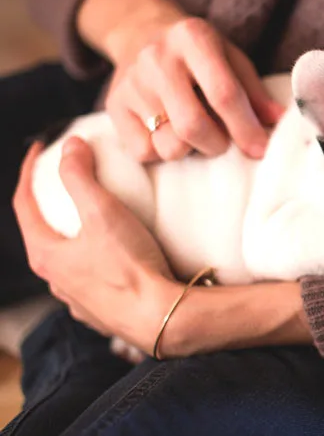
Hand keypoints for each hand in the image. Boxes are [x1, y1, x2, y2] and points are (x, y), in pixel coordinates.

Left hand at [12, 138, 181, 352]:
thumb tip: (70, 146)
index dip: (29, 172)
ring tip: (94, 220)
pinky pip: (92, 280)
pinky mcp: (103, 312)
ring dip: (74, 237)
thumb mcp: (103, 212)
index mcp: (46, 255)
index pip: (24, 205)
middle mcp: (56, 281)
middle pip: (43, 233)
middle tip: (66, 183)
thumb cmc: (129, 266)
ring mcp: (78, 300)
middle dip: (51, 205)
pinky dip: (96, 260)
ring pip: (68, 260)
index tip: (40, 150)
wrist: (161, 316)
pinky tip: (115, 257)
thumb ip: (81, 176)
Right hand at [105, 16, 284, 161]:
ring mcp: (131, 82)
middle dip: (217, 144)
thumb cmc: (198, 54)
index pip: (224, 94)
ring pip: (168, 144)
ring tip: (194, 133)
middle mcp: (157, 57)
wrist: (140, 33)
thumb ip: (255, 92)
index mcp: (194, 37)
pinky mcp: (113, 106)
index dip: (246, 128)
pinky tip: (168, 133)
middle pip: (192, 125)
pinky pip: (143, 152)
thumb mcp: (231, 59)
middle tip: (223, 142)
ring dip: (190, 150)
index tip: (260, 149)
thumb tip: (278, 122)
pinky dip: (162, 152)